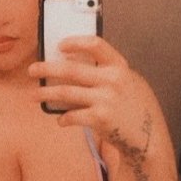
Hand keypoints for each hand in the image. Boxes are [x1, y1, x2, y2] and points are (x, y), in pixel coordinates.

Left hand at [29, 35, 151, 144]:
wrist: (148, 137)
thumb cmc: (134, 107)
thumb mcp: (128, 82)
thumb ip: (107, 72)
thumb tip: (72, 65)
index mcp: (119, 66)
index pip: (96, 45)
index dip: (76, 42)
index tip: (60, 46)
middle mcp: (112, 80)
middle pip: (71, 70)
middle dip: (47, 69)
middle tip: (32, 70)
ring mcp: (106, 99)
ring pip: (65, 93)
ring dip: (46, 94)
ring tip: (34, 95)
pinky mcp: (100, 119)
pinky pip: (72, 116)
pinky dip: (63, 118)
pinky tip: (60, 120)